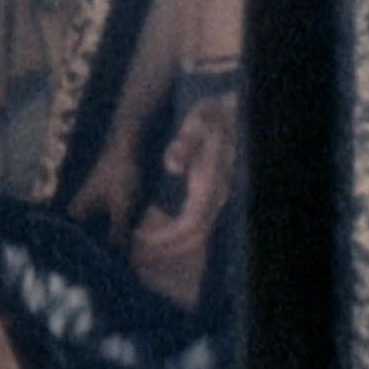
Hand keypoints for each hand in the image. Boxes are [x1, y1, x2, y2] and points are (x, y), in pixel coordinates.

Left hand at [130, 90, 236, 305]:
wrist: (232, 113)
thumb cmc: (211, 117)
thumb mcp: (198, 121)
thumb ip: (185, 142)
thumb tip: (173, 165)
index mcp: (210, 183)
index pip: (190, 224)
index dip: (167, 237)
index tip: (140, 239)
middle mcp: (217, 197)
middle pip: (194, 238)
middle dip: (165, 250)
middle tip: (135, 255)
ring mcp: (218, 199)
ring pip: (196, 235)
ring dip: (170, 246)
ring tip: (140, 250)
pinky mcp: (213, 197)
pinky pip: (196, 225)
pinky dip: (176, 235)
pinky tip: (156, 233)